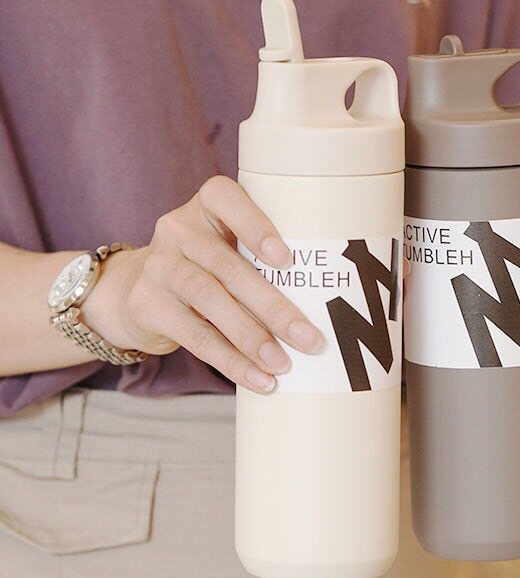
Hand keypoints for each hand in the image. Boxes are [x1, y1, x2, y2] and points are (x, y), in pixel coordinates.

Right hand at [81, 176, 321, 393]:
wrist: (134, 288)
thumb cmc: (207, 265)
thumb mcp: (227, 245)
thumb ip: (263, 258)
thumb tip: (325, 303)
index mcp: (206, 206)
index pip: (224, 199)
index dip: (256, 226)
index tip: (287, 259)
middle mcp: (178, 229)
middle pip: (228, 267)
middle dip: (273, 307)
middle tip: (310, 339)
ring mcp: (159, 266)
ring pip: (211, 301)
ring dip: (252, 338)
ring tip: (283, 364)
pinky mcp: (147, 304)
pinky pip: (195, 335)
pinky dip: (231, 361)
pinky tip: (258, 378)